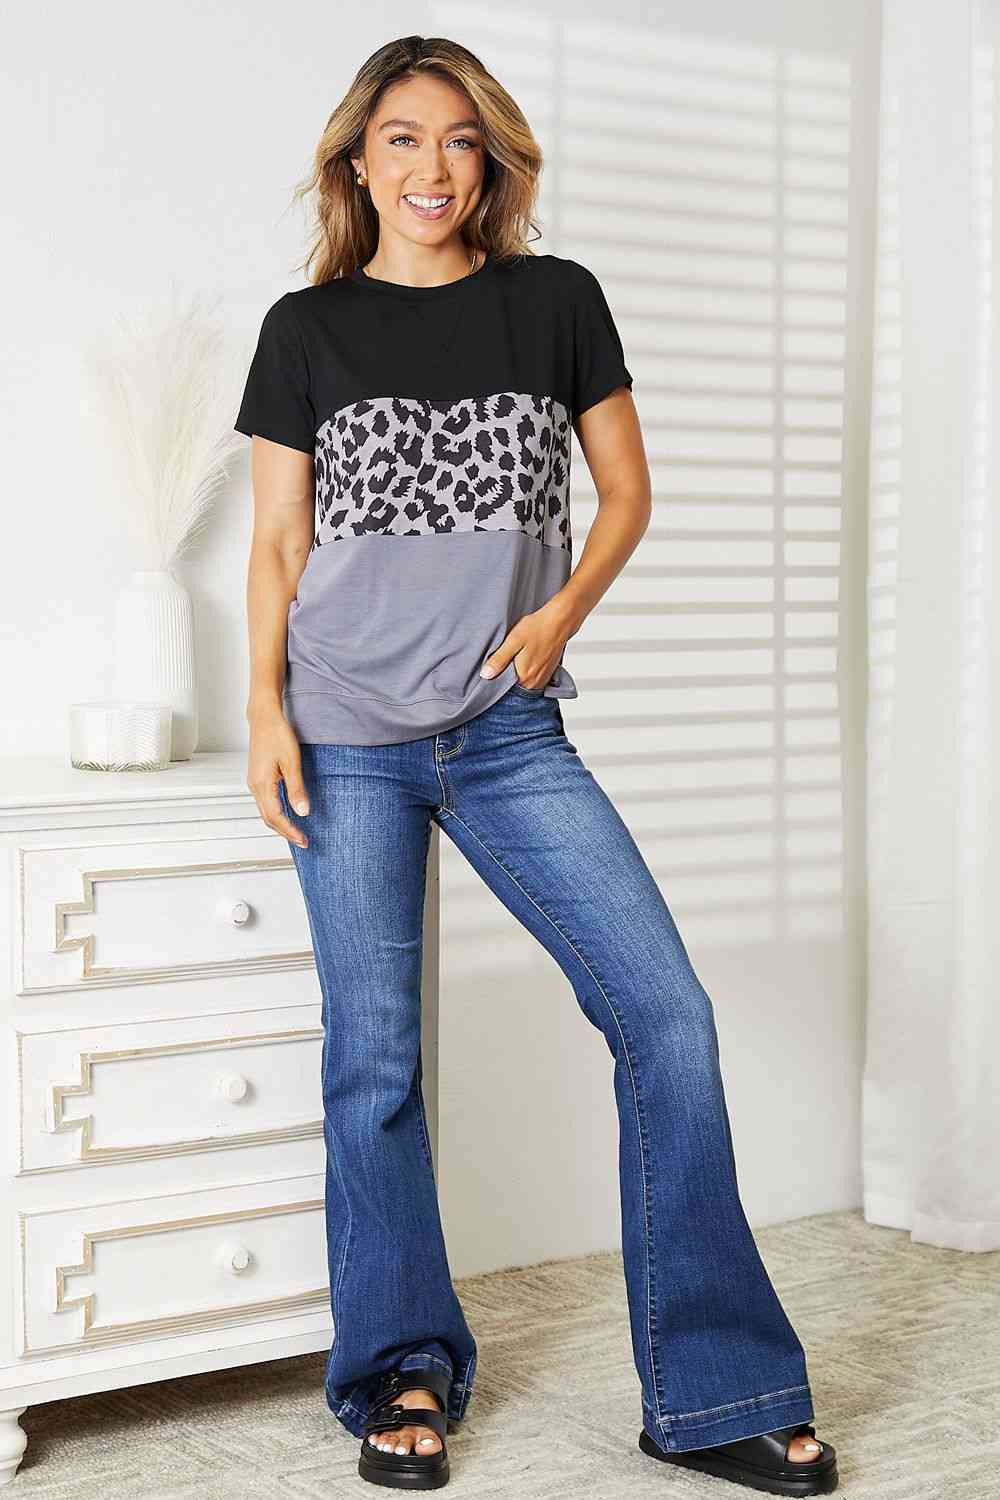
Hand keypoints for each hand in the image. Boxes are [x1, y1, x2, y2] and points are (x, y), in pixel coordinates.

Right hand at [247, 711, 309, 848]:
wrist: (263, 717)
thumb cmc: (277, 734)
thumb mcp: (291, 762)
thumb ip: (296, 788)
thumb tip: (302, 812)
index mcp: (262, 784)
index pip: (276, 817)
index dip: (290, 831)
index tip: (303, 840)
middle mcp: (255, 786)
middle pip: (268, 819)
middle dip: (285, 833)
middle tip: (303, 841)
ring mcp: (254, 782)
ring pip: (266, 812)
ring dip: (280, 824)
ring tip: (296, 832)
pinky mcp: (257, 778)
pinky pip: (265, 803)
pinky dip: (276, 813)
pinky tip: (287, 813)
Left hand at [479, 602, 573, 690]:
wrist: (560, 621)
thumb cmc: (537, 628)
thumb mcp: (513, 641)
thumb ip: (499, 660)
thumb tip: (485, 675)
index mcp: (524, 678)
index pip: (504, 689)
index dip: (496, 680)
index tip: (493, 669)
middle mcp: (535, 683)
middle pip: (514, 688)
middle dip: (506, 677)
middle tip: (505, 660)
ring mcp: (543, 679)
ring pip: (523, 684)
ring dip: (517, 675)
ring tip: (515, 658)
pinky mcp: (548, 674)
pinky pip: (532, 679)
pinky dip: (526, 673)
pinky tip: (524, 660)